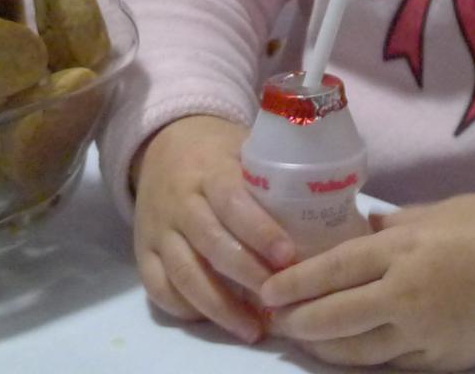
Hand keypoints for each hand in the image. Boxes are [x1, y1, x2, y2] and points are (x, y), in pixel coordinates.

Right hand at [131, 114, 299, 343]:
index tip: (289, 256)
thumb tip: (333, 205)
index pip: (233, 202)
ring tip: (253, 329)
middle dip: (246, 275)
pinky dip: (184, 308)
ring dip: (219, 306)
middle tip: (279, 299)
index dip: (260, 231)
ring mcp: (159, 229)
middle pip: (210, 244)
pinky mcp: (141, 251)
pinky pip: (158, 287)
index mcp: (210, 171)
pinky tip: (214, 320)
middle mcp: (180, 202)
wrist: (163, 145)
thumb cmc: (219, 152)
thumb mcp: (245, 150)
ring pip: (184, 273)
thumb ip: (275, 176)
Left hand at [260, 193, 474, 369]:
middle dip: (297, 322)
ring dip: (321, 348)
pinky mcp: (438, 362)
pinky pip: (388, 366)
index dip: (293, 283)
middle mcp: (405, 295)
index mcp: (402, 250)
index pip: (332, 270)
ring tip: (300, 340)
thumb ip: (389, 227)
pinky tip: (343, 355)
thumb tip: (353, 235)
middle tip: (273, 321)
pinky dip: (360, 361)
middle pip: (334, 317)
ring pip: (355, 351)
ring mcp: (422, 334)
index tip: (266, 290)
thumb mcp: (433, 213)